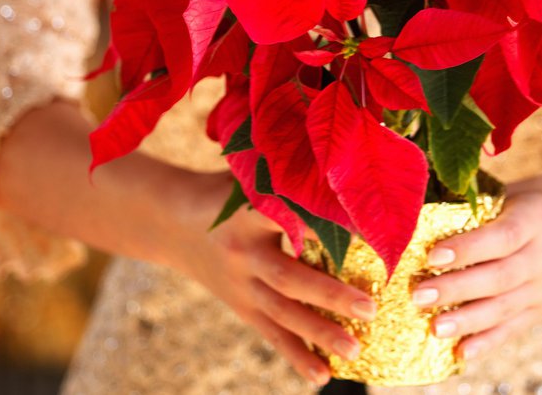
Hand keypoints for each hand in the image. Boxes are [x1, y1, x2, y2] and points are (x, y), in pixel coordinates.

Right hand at [168, 172, 376, 385]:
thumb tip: (341, 167)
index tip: (365, 235)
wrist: (172, 221)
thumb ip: (287, 179)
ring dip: (319, 333)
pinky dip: (296, 356)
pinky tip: (323, 376)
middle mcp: (244, 252)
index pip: (290, 220)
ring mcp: (240, 285)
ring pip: (281, 314)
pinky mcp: (240, 307)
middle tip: (369, 309)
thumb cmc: (227, 190)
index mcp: (247, 212)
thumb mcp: (249, 176)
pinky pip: (270, 334)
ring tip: (354, 350)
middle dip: (329, 296)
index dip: (325, 226)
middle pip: (287, 278)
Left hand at [410, 173, 541, 359]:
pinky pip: (515, 328)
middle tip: (418, 294)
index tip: (432, 255)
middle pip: (498, 278)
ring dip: (467, 321)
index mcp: (537, 221)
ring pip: (504, 308)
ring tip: (434, 327)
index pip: (501, 238)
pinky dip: (488, 342)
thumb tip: (433, 208)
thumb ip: (486, 202)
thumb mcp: (523, 190)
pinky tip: (462, 352)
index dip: (467, 248)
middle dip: (455, 289)